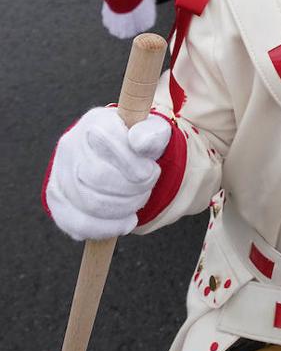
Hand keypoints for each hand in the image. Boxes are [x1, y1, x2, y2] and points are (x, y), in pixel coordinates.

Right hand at [45, 108, 170, 240]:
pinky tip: (126, 222)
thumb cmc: (140, 145)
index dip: (134, 164)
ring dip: (125, 208)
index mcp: (96, 122)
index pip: (108, 143)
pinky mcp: (56, 199)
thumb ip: (152, 133)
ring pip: (90, 203)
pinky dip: (106, 228)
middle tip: (147, 187)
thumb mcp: (155, 133)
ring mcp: (59, 172)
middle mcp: (70, 145)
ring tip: (138, 200)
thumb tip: (139, 141)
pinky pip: (75, 223)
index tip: (152, 171)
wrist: (121, 159)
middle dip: (133, 188)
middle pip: (99, 176)